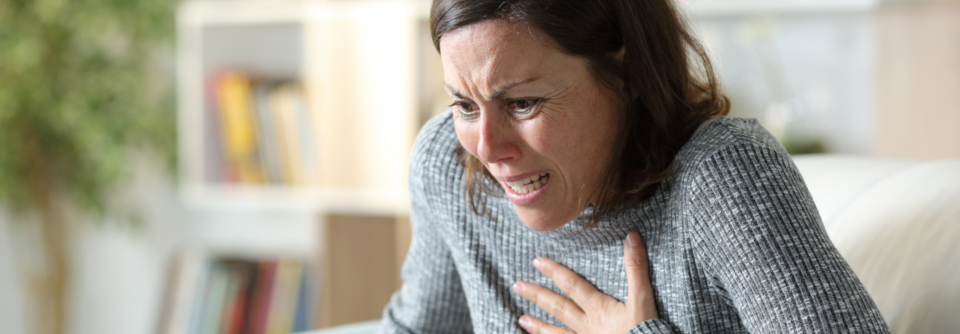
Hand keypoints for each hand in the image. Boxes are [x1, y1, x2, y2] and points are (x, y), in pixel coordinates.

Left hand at [512, 231, 658, 333]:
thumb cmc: (645, 329)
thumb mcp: (644, 297)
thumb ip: (636, 268)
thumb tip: (632, 236)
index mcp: (598, 308)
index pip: (572, 285)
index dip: (554, 271)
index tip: (536, 261)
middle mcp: (587, 325)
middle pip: (558, 307)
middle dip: (537, 295)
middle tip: (517, 286)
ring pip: (557, 332)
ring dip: (538, 326)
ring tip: (521, 319)